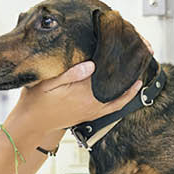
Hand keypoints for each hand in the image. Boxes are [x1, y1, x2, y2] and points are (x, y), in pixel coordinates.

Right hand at [8, 62, 140, 134]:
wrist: (32, 125)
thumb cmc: (36, 101)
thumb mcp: (47, 83)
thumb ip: (69, 74)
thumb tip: (91, 65)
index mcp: (83, 93)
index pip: (106, 75)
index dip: (118, 63)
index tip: (128, 49)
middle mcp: (92, 103)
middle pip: (118, 87)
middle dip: (130, 73)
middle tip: (141, 56)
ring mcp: (93, 111)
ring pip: (119, 99)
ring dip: (131, 87)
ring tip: (140, 72)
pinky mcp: (91, 115)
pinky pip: (114, 108)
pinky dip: (125, 99)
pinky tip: (130, 91)